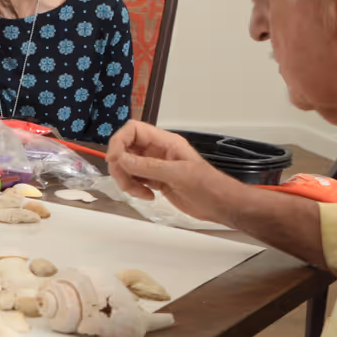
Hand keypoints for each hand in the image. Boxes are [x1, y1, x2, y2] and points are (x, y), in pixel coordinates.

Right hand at [107, 121, 233, 224]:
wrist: (222, 206)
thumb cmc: (208, 186)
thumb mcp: (179, 174)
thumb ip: (149, 167)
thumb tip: (121, 159)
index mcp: (165, 142)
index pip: (133, 130)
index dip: (119, 141)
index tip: (114, 160)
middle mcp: (157, 151)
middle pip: (125, 149)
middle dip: (121, 167)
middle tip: (127, 185)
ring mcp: (155, 166)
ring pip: (127, 166)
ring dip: (127, 180)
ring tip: (141, 193)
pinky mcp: (155, 181)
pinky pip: (135, 179)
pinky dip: (134, 188)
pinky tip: (147, 196)